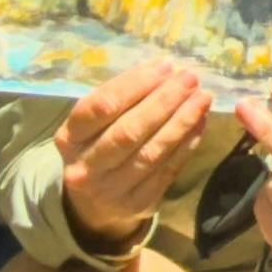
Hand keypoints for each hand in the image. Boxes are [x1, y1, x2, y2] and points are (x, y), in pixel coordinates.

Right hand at [49, 49, 233, 250]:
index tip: (165, 66)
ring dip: (181, 122)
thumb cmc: (95, 148)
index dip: (134, 84)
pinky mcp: (139, 203)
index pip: (100, 107)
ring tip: (202, 98)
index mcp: (69, 139)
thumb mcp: (91, 125)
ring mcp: (113, 190)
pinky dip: (187, 144)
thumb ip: (120, 99)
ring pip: (152, 152)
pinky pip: (168, 170)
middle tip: (189, 78)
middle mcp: (86, 167)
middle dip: (163, 101)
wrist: (93, 205)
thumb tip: (165, 71)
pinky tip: (200, 122)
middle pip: (128, 132)